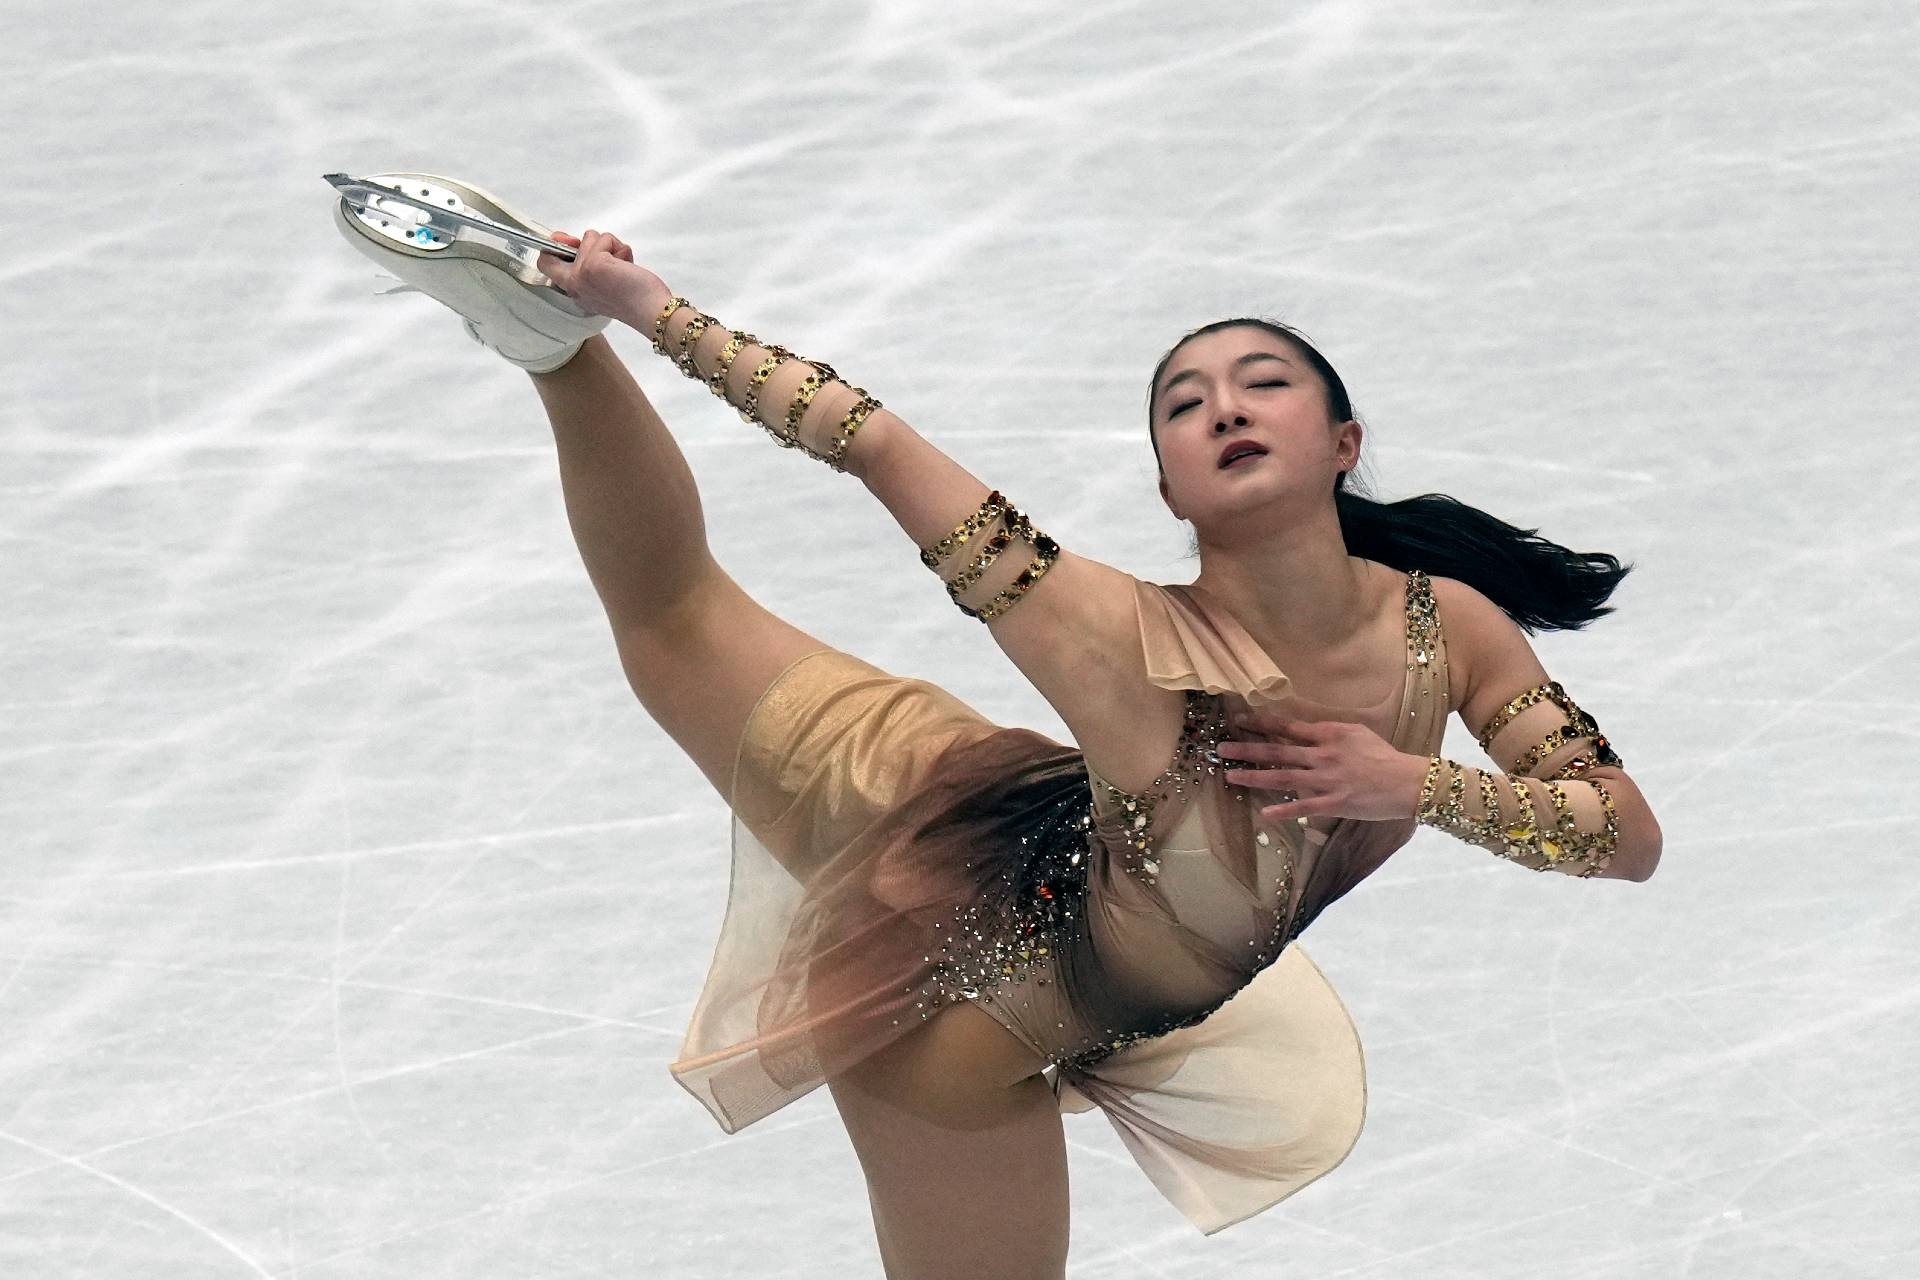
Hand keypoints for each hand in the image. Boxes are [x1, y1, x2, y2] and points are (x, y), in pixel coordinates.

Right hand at [535, 229, 669, 327]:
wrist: (650, 312)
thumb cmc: (634, 300)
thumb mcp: (603, 284)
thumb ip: (588, 265)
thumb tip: (578, 242)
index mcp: (574, 290)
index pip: (546, 263)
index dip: (556, 246)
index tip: (572, 244)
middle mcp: (573, 283)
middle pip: (559, 244)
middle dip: (582, 242)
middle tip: (603, 255)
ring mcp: (581, 272)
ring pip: (590, 237)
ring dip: (610, 246)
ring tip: (622, 266)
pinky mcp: (594, 263)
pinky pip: (606, 238)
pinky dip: (620, 248)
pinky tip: (627, 266)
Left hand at [1214, 710, 1429, 822]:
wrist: (1408, 782)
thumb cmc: (1384, 756)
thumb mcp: (1357, 733)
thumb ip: (1330, 733)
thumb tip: (1306, 732)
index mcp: (1329, 735)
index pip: (1289, 727)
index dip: (1262, 723)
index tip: (1240, 720)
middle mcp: (1323, 755)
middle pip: (1278, 751)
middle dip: (1247, 749)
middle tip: (1221, 748)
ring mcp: (1326, 780)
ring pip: (1284, 777)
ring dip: (1254, 776)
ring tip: (1231, 775)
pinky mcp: (1333, 803)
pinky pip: (1304, 807)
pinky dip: (1284, 810)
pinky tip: (1264, 813)